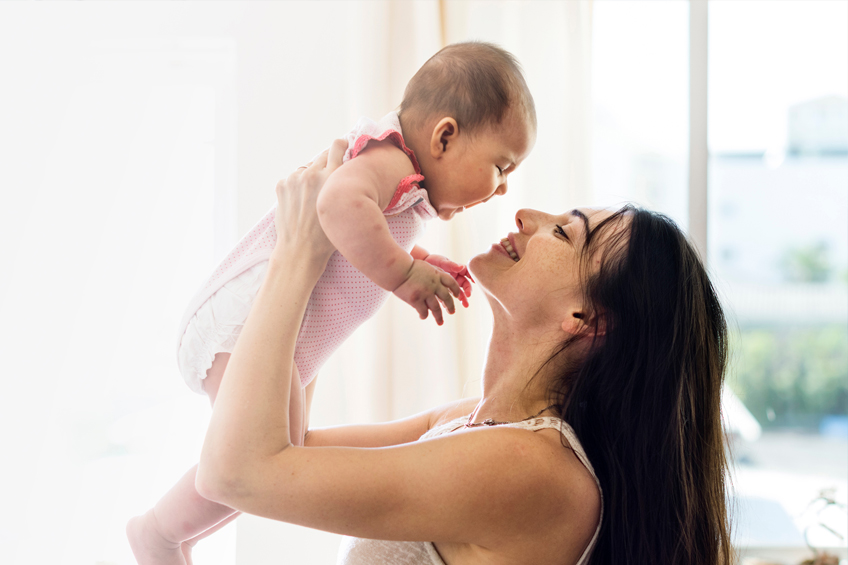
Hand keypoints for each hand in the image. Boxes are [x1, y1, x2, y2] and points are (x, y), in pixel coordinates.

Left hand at [271, 138, 346, 264]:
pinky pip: (293, 178)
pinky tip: (301, 202)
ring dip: (311, 176)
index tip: (343, 146)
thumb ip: (343, 185)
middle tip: (328, 181)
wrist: (301, 250)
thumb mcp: (345, 206)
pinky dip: (297, 186)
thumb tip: (343, 169)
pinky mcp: (282, 184)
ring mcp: (295, 178)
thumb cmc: (328, 235)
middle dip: (326, 166)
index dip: (341, 144)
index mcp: (333, 178)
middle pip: (322, 156)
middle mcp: (314, 173)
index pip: (337, 146)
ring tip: (313, 197)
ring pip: (307, 168)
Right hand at [393, 260, 463, 325]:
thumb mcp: (426, 266)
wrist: (397, 269)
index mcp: (437, 274)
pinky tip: (423, 317)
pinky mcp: (416, 300)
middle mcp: (433, 284)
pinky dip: (424, 315)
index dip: (456, 290)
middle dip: (450, 306)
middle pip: (446, 298)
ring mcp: (425, 292)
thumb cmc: (409, 266)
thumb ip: (435, 274)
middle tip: (452, 312)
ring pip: (436, 308)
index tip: (457, 296)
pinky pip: (423, 311)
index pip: (452, 283)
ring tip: (440, 322)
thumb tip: (442, 283)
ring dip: (439, 316)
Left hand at [421, 254, 473, 307]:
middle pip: (465, 284)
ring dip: (463, 298)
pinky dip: (450, 301)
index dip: (472, 277)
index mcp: (457, 269)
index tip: (475, 282)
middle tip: (468, 295)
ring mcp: (450, 285)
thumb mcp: (442, 262)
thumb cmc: (433, 260)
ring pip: (458, 292)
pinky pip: (448, 297)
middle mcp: (456, 277)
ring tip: (465, 305)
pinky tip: (451, 306)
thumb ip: (452, 265)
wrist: (421, 266)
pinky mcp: (444, 290)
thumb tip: (461, 267)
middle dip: (468, 290)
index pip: (468, 273)